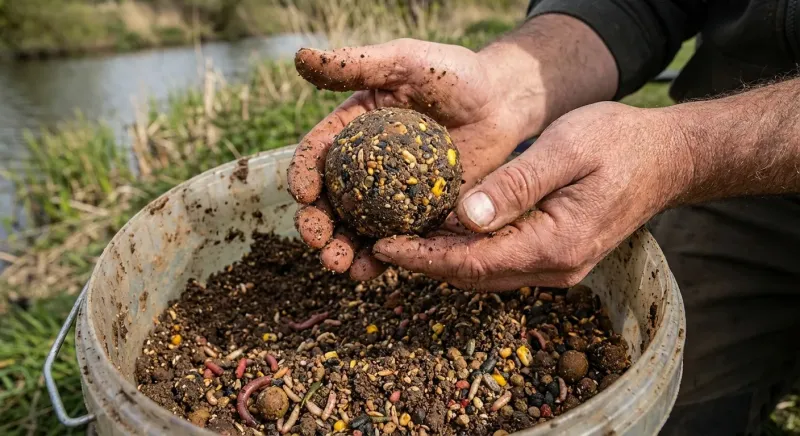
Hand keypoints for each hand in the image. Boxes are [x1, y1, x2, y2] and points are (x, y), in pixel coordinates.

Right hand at [288, 38, 534, 278]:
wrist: (502, 103)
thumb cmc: (455, 75)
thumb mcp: (405, 61)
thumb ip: (356, 63)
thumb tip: (300, 57)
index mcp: (352, 131)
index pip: (318, 154)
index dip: (304, 174)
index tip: (304, 193)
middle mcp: (365, 166)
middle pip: (330, 200)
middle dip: (316, 223)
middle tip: (317, 240)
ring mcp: (391, 195)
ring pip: (356, 226)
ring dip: (342, 248)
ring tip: (339, 264)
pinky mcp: (419, 215)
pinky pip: (396, 239)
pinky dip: (381, 257)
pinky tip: (371, 270)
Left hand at [372, 102, 691, 289]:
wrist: (668, 158)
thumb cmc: (618, 144)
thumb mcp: (565, 151)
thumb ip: (516, 185)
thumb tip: (464, 216)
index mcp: (555, 244)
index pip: (474, 262)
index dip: (424, 257)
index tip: (384, 246)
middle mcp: (556, 267)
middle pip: (475, 275)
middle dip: (425, 262)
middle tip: (379, 243)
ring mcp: (559, 267)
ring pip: (487, 273)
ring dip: (444, 260)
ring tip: (402, 239)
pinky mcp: (558, 256)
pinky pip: (503, 262)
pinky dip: (469, 252)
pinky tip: (446, 232)